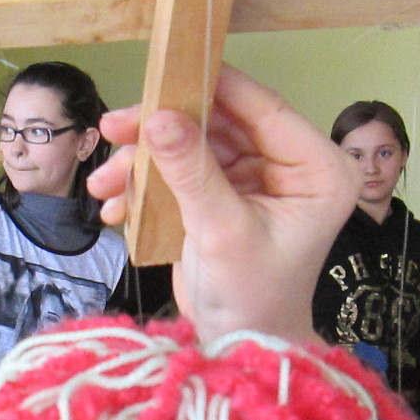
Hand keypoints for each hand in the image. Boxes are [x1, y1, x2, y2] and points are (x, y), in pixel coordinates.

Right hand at [86, 66, 356, 345]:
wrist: (237, 347)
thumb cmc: (250, 298)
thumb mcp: (222, 232)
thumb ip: (192, 171)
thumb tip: (158, 116)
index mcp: (317, 169)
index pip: (265, 109)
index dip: (215, 87)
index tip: (167, 72)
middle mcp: (290, 165)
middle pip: (222, 121)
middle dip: (165, 129)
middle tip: (115, 128)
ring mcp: (254, 177)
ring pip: (194, 142)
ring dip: (145, 161)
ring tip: (103, 184)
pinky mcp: (223, 193)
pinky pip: (183, 169)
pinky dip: (147, 184)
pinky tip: (116, 207)